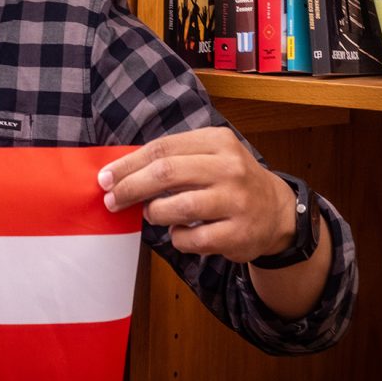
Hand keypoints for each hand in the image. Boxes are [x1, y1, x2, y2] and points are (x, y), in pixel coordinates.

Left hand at [97, 126, 295, 263]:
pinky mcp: (238, 233)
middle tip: (112, 200)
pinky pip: (192, 239)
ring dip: (155, 213)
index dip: (128, 165)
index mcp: (218, 141)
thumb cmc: (228, 182)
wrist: (276, 212)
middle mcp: (230, 168)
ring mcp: (237, 201)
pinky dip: (177, 238)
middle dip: (131, 188)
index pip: (162, 149)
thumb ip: (171, 159)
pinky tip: (180, 232)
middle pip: (166, 174)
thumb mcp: (208, 156)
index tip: (105, 178)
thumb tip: (120, 173)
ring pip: (178, 207)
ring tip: (153, 213)